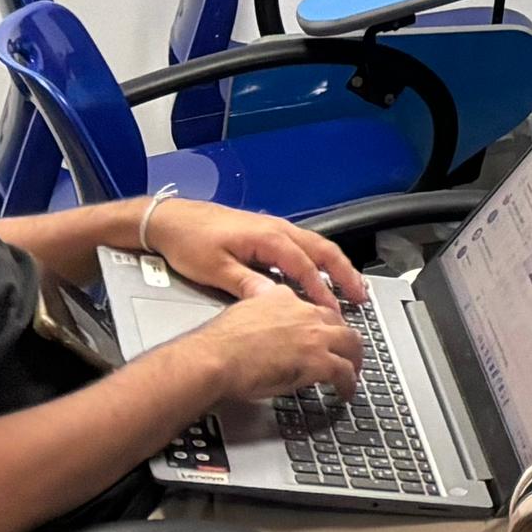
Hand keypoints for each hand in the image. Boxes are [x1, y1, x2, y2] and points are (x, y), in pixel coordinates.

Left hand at [146, 199, 361, 315]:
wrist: (170, 220)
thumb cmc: (189, 242)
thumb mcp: (215, 270)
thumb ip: (247, 285)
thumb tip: (274, 302)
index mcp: (268, 238)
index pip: (305, 268)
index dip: (322, 291)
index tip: (334, 311)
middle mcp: (278, 229)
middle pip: (324, 250)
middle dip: (345, 273)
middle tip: (361, 295)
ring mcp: (274, 228)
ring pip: (317, 245)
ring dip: (336, 265)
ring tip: (351, 285)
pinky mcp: (267, 231)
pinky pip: (304, 245)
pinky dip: (320, 260)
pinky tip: (320, 273)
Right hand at [178, 269, 363, 408]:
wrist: (214, 359)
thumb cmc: (216, 345)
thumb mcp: (239, 313)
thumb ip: (255, 312)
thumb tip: (257, 324)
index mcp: (283, 298)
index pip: (312, 307)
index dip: (320, 322)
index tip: (322, 332)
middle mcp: (304, 312)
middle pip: (338, 322)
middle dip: (345, 338)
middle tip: (346, 352)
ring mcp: (314, 335)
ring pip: (351, 344)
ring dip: (354, 360)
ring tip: (352, 372)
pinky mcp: (317, 360)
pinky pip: (344, 372)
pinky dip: (348, 384)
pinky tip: (345, 392)